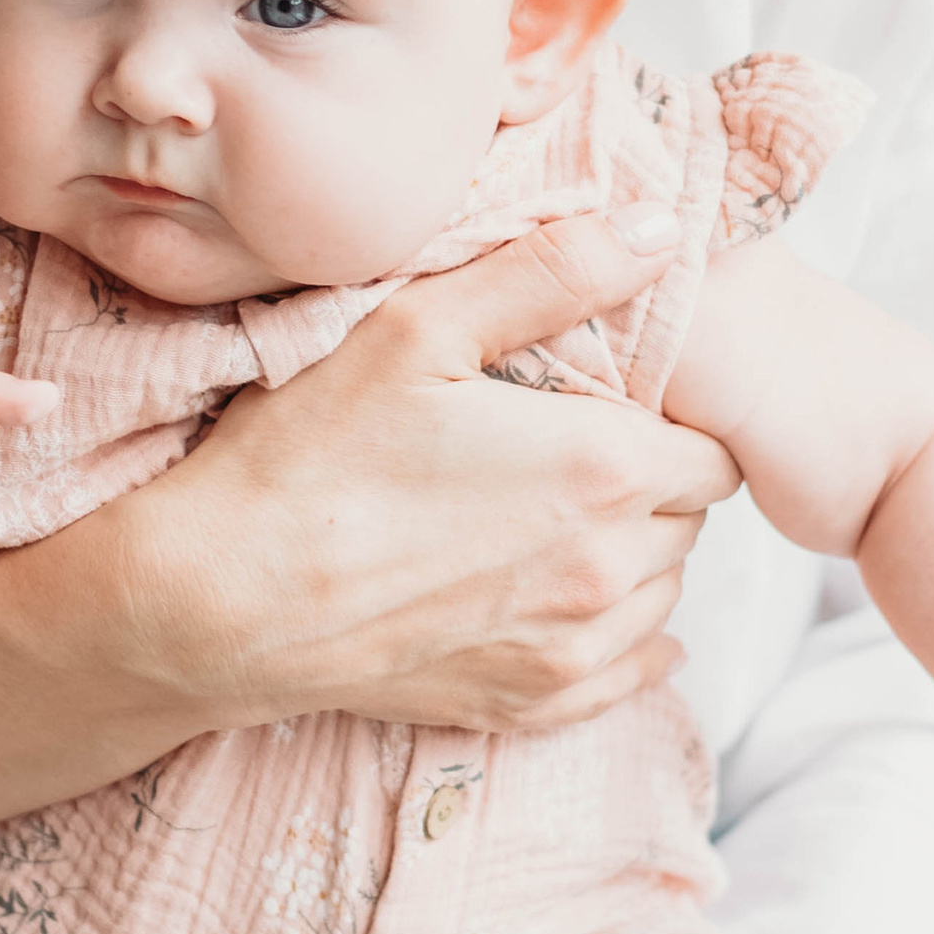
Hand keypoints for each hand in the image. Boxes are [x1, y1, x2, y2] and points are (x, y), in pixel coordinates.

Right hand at [129, 209, 739, 736]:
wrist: (217, 601)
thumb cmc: (306, 456)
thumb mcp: (416, 330)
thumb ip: (551, 273)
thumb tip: (661, 228)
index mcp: (604, 468)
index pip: (716, 448)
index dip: (672, 420)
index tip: (609, 406)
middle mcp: (611, 568)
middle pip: (691, 520)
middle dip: (652, 483)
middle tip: (568, 453)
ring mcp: (573, 648)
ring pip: (663, 595)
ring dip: (632, 557)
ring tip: (548, 520)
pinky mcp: (529, 704)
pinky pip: (628, 674)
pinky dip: (616, 638)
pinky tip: (565, 601)